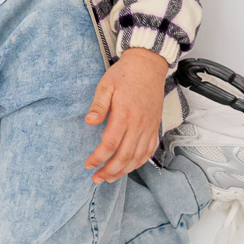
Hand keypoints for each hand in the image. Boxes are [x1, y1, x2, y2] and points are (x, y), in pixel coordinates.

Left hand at [85, 47, 167, 182]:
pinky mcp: (154, 126)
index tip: (88, 164)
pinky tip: (129, 167)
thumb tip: (89, 122)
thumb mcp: (106, 85)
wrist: (149, 64)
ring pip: (138, 157)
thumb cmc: (125, 74)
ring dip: (124, 171)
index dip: (98, 158)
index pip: (110, 145)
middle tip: (97, 178)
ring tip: (110, 177)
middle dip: (109, 171)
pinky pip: (149, 150)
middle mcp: (138, 124)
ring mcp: (149, 126)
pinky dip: (139, 162)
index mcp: (124, 115)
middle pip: (124, 157)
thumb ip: (98, 105)